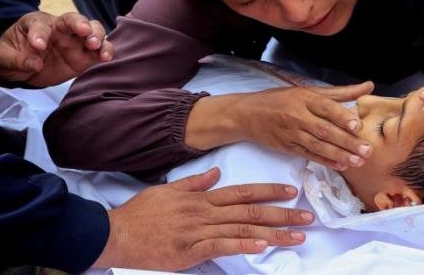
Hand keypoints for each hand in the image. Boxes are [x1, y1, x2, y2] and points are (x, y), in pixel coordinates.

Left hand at [0, 11, 113, 86]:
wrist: (21, 69)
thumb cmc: (12, 55)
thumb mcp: (3, 57)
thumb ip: (16, 60)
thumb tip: (35, 64)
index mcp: (37, 23)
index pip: (40, 24)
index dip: (39, 33)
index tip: (37, 45)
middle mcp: (60, 28)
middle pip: (74, 19)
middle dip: (81, 24)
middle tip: (84, 32)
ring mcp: (75, 41)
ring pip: (93, 30)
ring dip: (97, 35)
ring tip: (95, 45)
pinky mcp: (85, 56)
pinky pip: (100, 50)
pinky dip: (106, 51)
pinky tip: (106, 57)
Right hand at [93, 168, 313, 270]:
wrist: (116, 233)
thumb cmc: (141, 213)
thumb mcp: (169, 190)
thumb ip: (195, 182)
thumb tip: (217, 172)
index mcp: (203, 197)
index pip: (243, 192)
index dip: (269, 191)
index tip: (291, 191)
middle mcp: (206, 212)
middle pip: (251, 211)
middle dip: (282, 214)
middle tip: (307, 217)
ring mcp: (199, 231)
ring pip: (243, 229)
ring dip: (273, 233)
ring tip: (297, 236)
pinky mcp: (190, 251)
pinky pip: (221, 246)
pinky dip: (243, 245)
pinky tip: (262, 246)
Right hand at [187, 82, 374, 169]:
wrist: (247, 113)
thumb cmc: (282, 99)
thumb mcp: (309, 91)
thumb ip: (340, 92)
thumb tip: (369, 86)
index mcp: (305, 98)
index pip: (326, 107)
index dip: (341, 116)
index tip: (357, 124)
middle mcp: (298, 115)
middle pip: (325, 129)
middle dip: (346, 141)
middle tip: (366, 150)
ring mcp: (292, 133)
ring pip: (318, 145)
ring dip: (339, 154)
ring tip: (358, 161)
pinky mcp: (287, 147)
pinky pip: (308, 155)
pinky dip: (324, 160)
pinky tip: (340, 165)